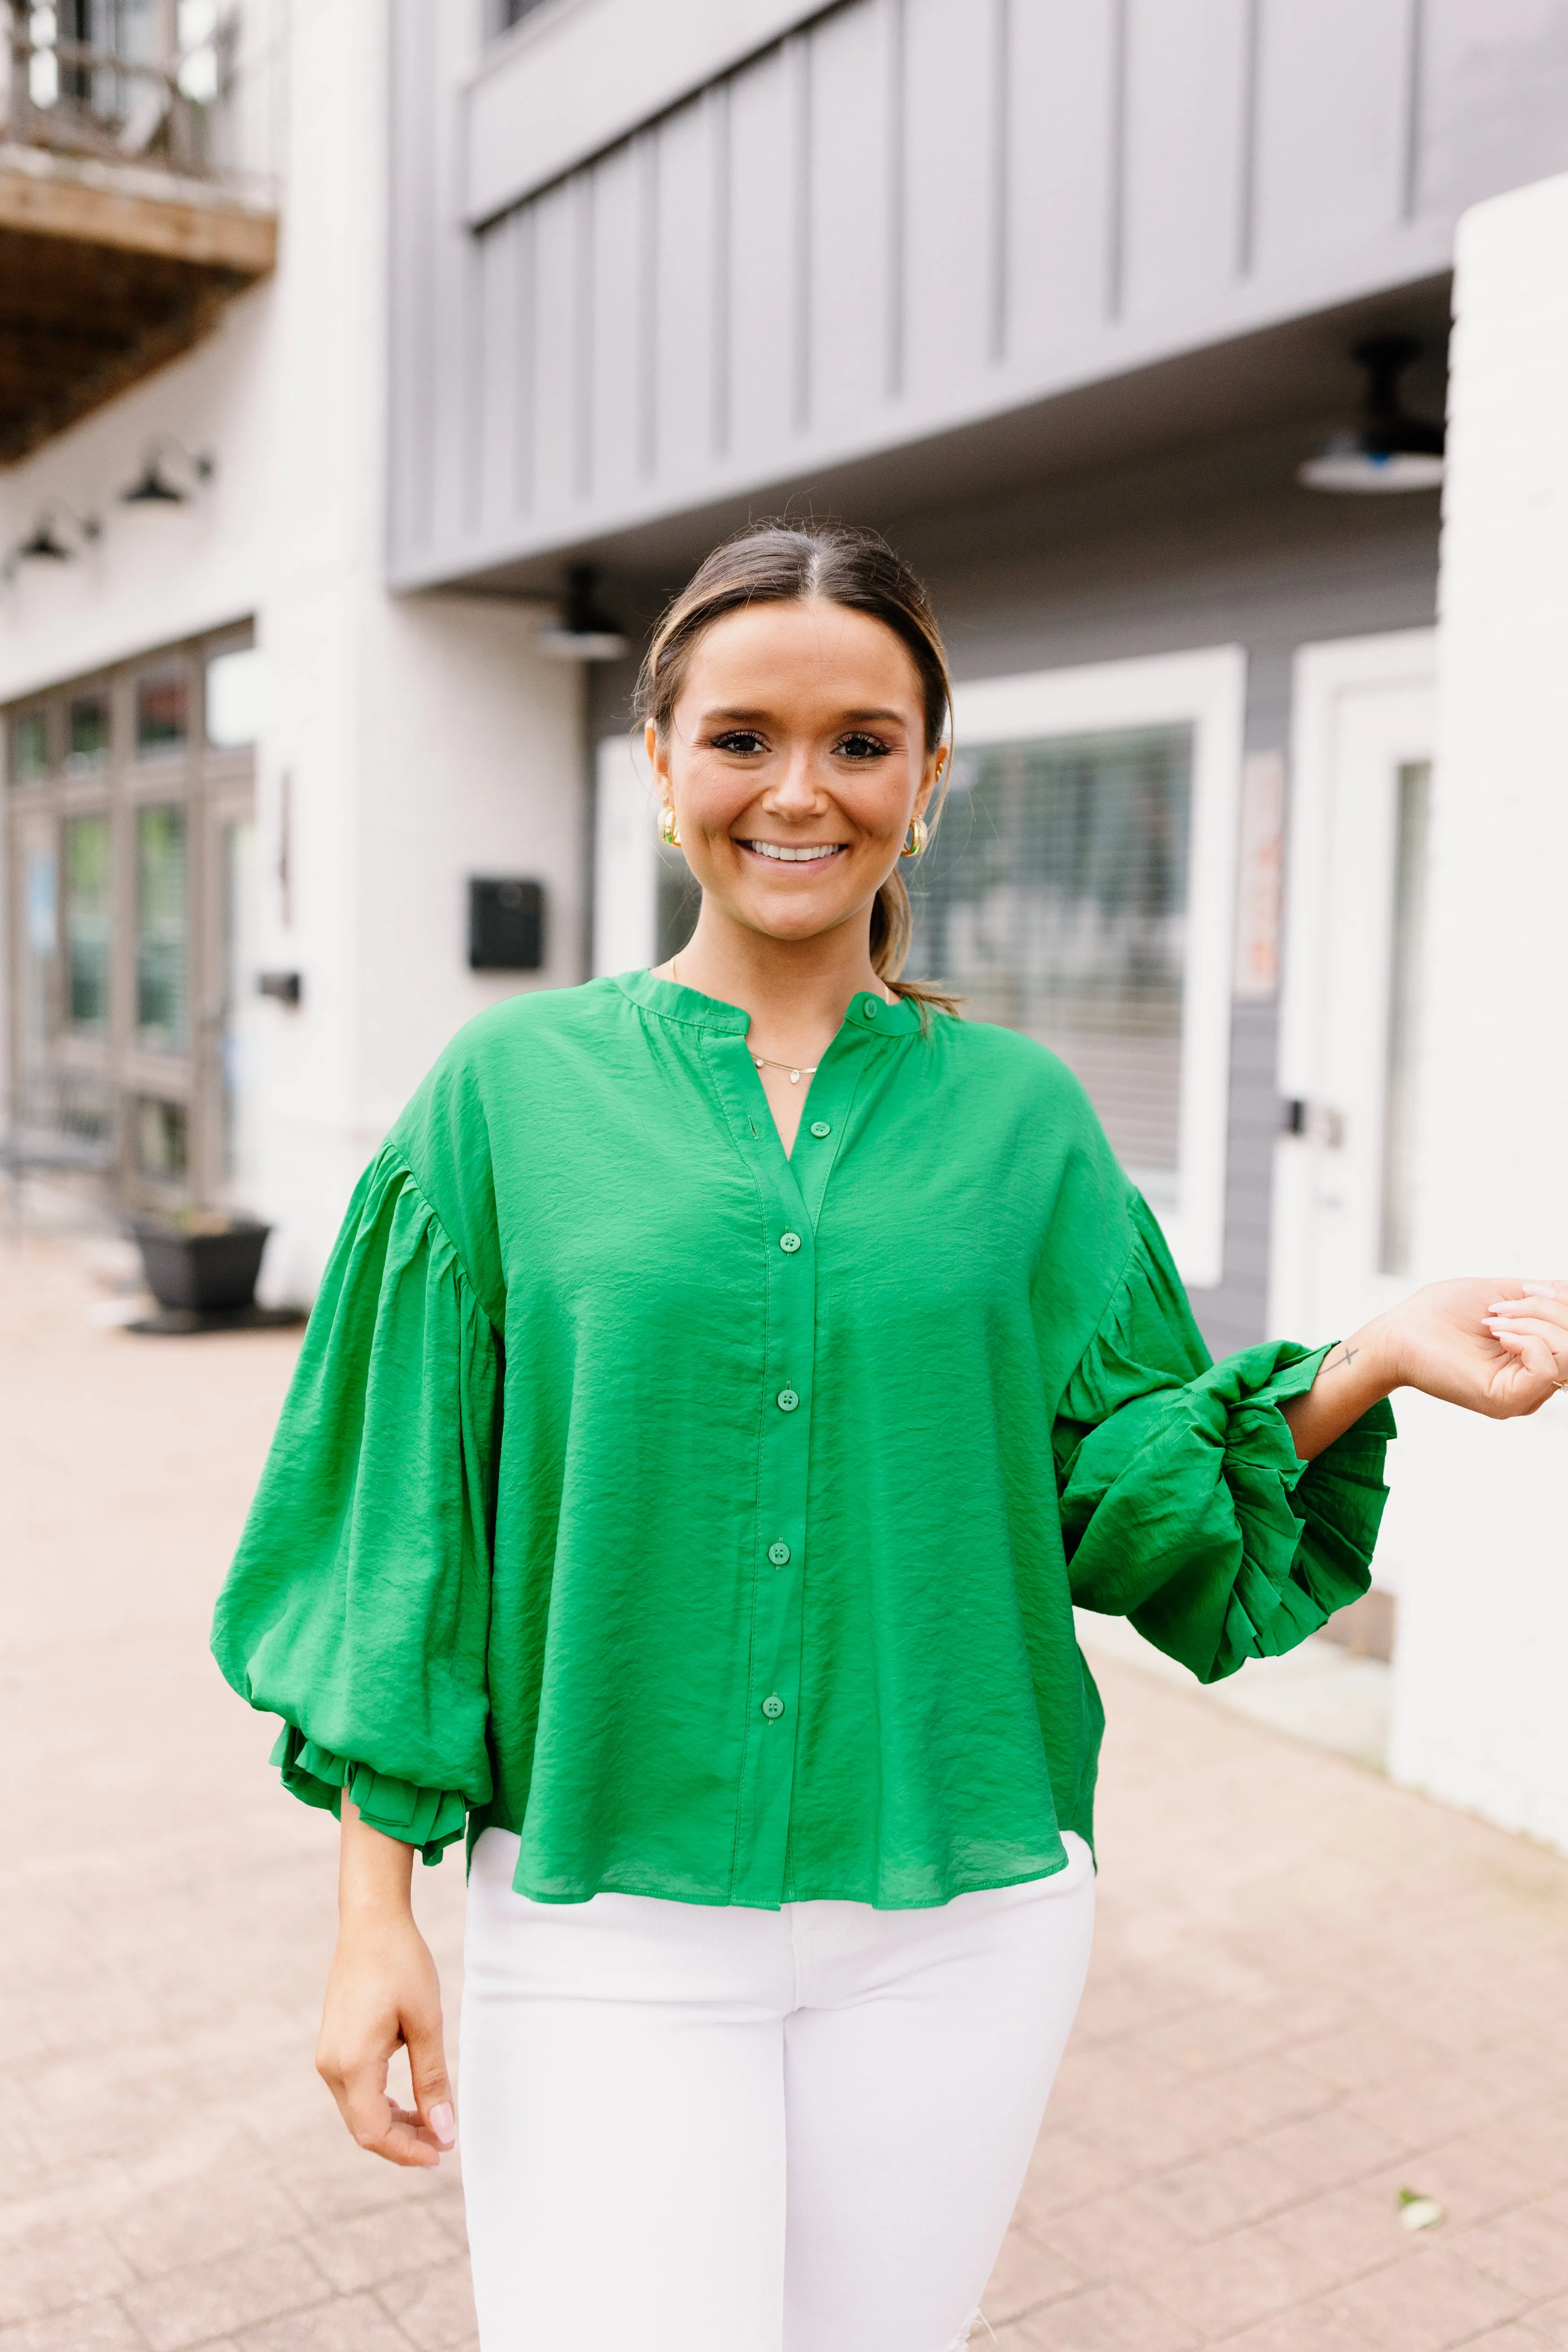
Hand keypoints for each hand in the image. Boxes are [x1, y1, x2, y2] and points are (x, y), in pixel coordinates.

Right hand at [316, 1908, 454, 2165]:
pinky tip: (408, 2103)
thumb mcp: (426, 2023)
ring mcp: (328, 2057)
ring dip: (394, 2125)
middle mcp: (331, 2066)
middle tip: (443, 2142)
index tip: (442, 2153)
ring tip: (432, 2124)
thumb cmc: (402, 1965)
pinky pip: (354, 2092)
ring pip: (358, 2113)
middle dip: (403, 2142)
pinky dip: (381, 2105)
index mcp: (352, 2063)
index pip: (375, 2132)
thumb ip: (433, 2080)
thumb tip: (445, 2131)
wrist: (371, 1923)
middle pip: (364, 2128)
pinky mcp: (333, 2047)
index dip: (407, 2151)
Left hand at [1383, 1277, 1567, 1420]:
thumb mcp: (1506, 1293)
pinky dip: (1527, 1340)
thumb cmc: (1446, 1310)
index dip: (1560, 1304)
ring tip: (1494, 1323)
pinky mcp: (1506, 1401)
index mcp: (1538, 1356)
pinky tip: (1498, 1335)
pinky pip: (1546, 1368)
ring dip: (1533, 1322)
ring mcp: (1524, 1394)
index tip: (1524, 1291)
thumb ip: (1545, 1296)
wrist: (1402, 1330)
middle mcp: (1536, 1381)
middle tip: (1500, 1309)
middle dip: (1547, 1309)